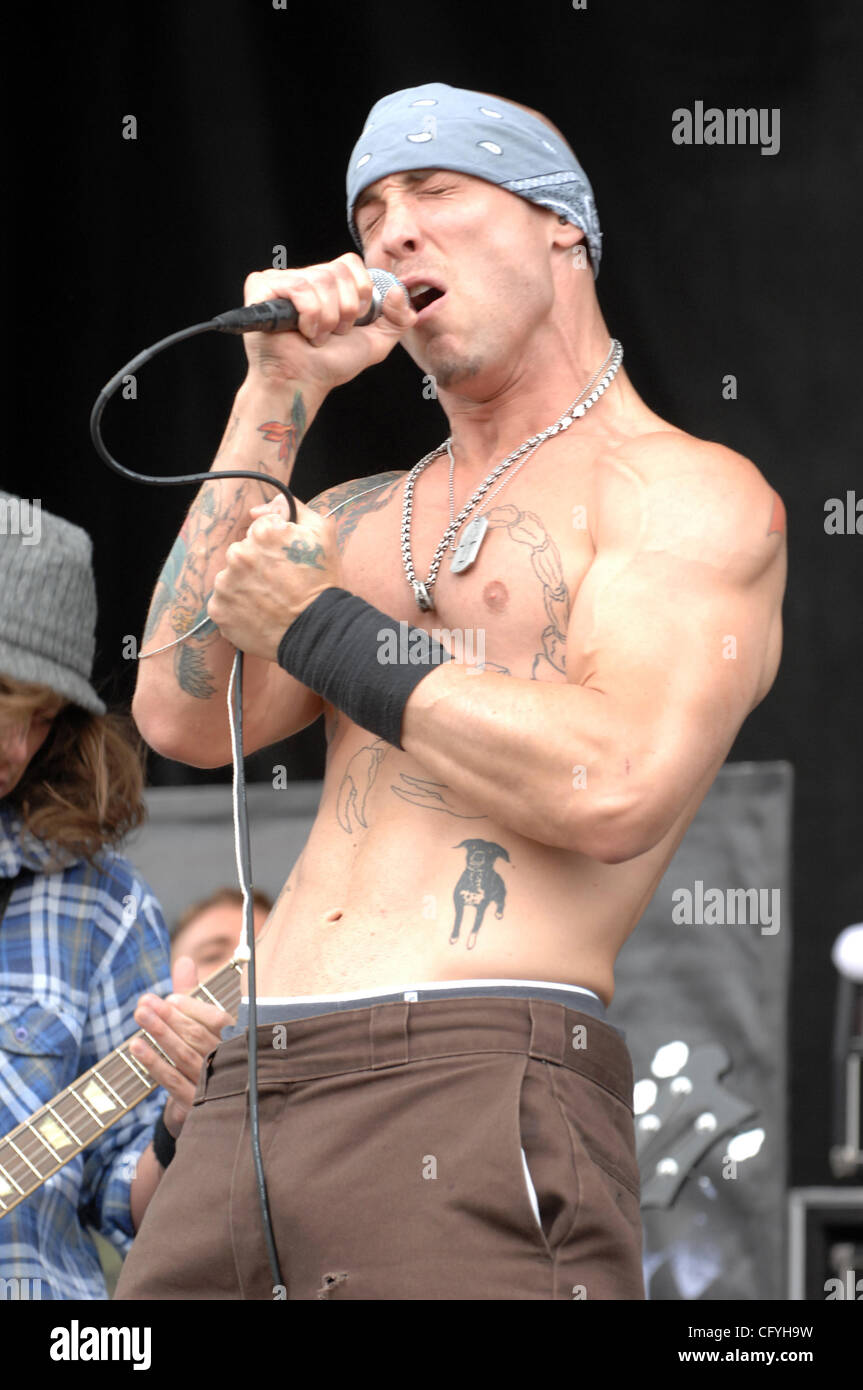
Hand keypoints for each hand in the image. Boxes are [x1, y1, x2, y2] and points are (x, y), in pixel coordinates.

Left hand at [129, 955, 234, 1138]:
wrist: (203, 1106)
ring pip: (184, 1056)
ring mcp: (212, 1084)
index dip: (194, 1009)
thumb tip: (183, 961)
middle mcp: (228, 1061)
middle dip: (169, 1018)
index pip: (218, 1021)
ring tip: (140, 1016)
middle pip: (197, 1036)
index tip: (170, 999)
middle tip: (144, 1003)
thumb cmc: (202, 1053)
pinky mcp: (194, 1103)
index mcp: (235, 1038)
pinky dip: (153, 1063)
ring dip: (159, 1035)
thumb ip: (192, 994)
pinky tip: (136, 1047)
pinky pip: (172, 1081)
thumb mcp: (198, 1022)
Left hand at [207, 496, 340, 660]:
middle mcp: (238, 555)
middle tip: (279, 584)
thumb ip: (290, 508)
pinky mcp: (219, 610)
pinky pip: (224, 603)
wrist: (317, 631)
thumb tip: (257, 510)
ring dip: (245, 586)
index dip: (275, 547)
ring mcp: (225, 584)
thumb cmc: (322, 583)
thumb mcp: (322, 532)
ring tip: (269, 601)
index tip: (287, 563)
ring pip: (231, 578)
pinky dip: (237, 608)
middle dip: (257, 565)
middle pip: (242, 554)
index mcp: (262, 532)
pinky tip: (258, 613)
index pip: (259, 530)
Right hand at [242, 252, 415, 392]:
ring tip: (316, 337)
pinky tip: (301, 332)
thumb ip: (398, 318)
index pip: (351, 263)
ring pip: (320, 280)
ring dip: (326, 318)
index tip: (353, 322)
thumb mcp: (376, 342)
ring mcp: (281, 280)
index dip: (360, 293)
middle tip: (332, 333)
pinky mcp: (261, 286)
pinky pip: (298, 287)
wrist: (303, 382)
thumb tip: (400, 290)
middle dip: (345, 311)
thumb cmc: (331, 364)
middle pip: (338, 271)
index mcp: (328, 283)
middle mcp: (304, 277)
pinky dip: (308, 315)